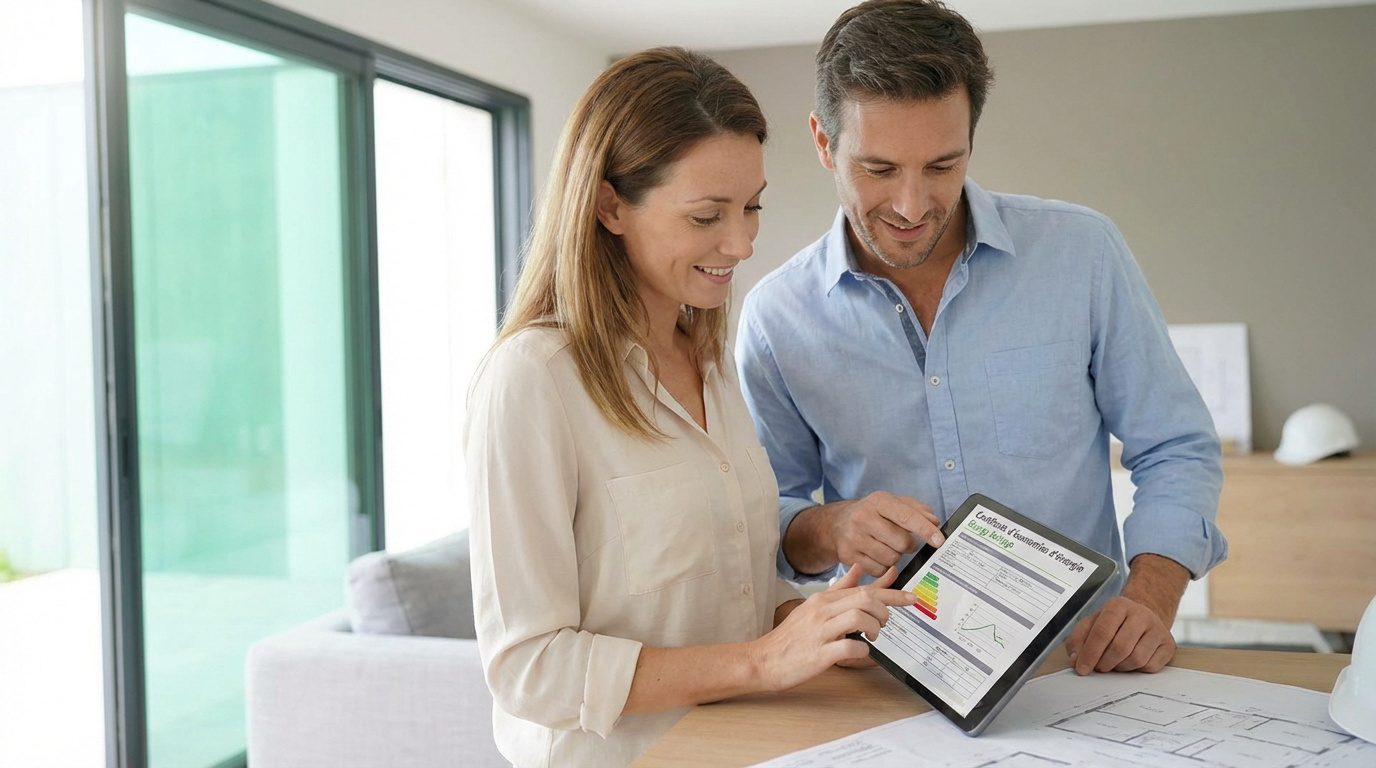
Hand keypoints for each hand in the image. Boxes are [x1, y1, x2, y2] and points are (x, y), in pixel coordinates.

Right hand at [753, 565, 914, 690]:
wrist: (763, 660)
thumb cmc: (792, 637)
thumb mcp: (814, 606)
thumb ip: (839, 588)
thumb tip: (857, 568)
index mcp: (823, 598)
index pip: (864, 588)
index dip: (892, 591)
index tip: (911, 596)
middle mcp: (822, 610)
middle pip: (865, 598)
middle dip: (886, 609)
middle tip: (885, 623)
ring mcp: (820, 631)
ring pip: (860, 617)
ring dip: (874, 627)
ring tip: (872, 636)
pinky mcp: (819, 653)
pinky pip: (849, 647)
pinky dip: (862, 650)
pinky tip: (859, 652)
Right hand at [826, 492, 943, 577]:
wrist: (835, 525)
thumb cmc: (871, 513)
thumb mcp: (892, 503)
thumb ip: (916, 510)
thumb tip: (934, 522)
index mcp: (878, 501)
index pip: (906, 517)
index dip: (925, 530)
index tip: (939, 541)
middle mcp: (863, 518)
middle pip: (901, 543)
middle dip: (909, 546)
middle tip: (904, 542)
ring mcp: (854, 538)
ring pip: (891, 559)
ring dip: (896, 557)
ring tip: (887, 547)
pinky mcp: (848, 557)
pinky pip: (879, 571)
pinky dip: (883, 567)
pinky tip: (877, 556)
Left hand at [1064, 595, 1174, 673]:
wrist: (1144, 614)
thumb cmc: (1114, 622)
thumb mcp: (1092, 624)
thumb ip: (1078, 641)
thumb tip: (1076, 662)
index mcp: (1118, 605)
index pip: (1102, 632)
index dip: (1090, 653)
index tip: (1082, 669)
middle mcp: (1141, 614)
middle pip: (1120, 647)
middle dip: (1105, 663)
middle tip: (1099, 667)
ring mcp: (1158, 629)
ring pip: (1136, 659)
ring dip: (1121, 667)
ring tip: (1114, 662)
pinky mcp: (1168, 644)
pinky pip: (1151, 667)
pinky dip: (1137, 670)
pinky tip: (1131, 662)